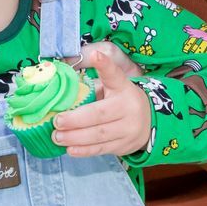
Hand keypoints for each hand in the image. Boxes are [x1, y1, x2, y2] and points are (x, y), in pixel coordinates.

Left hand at [52, 43, 150, 157]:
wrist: (149, 122)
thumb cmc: (120, 101)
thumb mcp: (112, 88)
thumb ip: (92, 87)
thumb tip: (59, 88)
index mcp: (123, 87)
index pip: (114, 75)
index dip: (105, 65)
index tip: (96, 55)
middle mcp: (128, 107)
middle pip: (99, 114)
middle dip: (75, 119)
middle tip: (57, 122)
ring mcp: (128, 129)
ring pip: (99, 135)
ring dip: (75, 137)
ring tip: (57, 137)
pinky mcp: (124, 145)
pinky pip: (101, 149)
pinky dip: (84, 150)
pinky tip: (70, 149)